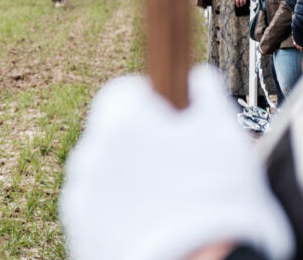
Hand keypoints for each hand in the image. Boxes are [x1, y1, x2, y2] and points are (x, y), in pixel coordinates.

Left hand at [60, 66, 294, 259]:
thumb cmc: (216, 196)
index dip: (151, 101)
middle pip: (112, 131)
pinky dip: (117, 210)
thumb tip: (199, 75)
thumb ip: (207, 94)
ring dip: (126, 175)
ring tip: (165, 201)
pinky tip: (150, 223)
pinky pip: (96, 206)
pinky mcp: (78, 227)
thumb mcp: (224, 134)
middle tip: (175, 165)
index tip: (172, 120)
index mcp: (123, 119)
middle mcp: (92, 150)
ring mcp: (80, 191)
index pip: (124, 90)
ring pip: (103, 169)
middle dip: (138, 141)